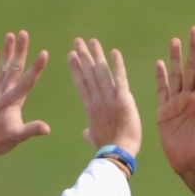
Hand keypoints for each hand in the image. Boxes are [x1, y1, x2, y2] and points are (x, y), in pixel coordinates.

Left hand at [0, 31, 51, 168]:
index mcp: (14, 100)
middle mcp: (4, 92)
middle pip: (15, 67)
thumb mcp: (17, 136)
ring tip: (10, 34)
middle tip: (24, 33)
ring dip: (7, 51)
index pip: (28, 80)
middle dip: (21, 50)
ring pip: (3, 67)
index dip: (37, 66)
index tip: (44, 52)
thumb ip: (32, 130)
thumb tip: (47, 129)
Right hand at [68, 38, 140, 159]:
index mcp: (90, 108)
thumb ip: (89, 132)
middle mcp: (97, 100)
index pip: (81, 83)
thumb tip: (85, 133)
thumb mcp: (95, 139)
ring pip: (101, 72)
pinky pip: (120, 78)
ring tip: (91, 41)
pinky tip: (114, 52)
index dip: (76, 68)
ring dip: (96, 55)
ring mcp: (109, 99)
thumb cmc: (106, 149)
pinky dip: (117, 65)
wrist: (116, 154)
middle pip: (88, 73)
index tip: (71, 55)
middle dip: (83, 56)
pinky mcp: (123, 100)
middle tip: (78, 41)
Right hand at [155, 26, 194, 195]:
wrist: (192, 166)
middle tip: (194, 29)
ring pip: (176, 76)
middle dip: (192, 49)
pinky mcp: (164, 113)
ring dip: (175, 59)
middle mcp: (190, 98)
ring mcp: (177, 105)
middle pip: (190, 68)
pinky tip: (160, 64)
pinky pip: (162, 91)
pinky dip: (160, 78)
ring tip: (175, 40)